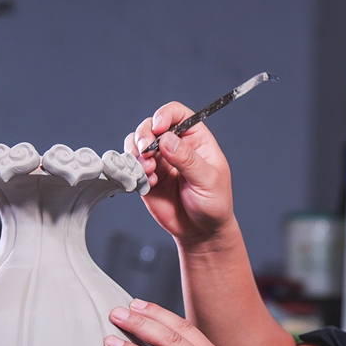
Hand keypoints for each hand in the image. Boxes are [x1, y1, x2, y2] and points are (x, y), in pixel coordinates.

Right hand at [125, 102, 236, 247]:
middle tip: (146, 150)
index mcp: (196, 140)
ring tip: (148, 170)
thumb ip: (187, 159)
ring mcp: (160, 160)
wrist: (201, 231)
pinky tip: (148, 181)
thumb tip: (167, 139)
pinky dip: (133, 169)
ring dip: (137, 152)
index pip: (178, 114)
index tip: (158, 127)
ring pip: (138, 142)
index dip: (165, 115)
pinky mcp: (147, 176)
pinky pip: (132, 164)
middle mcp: (176, 146)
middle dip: (144, 134)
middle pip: (152, 125)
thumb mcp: (208, 180)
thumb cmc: (213, 204)